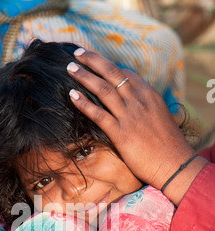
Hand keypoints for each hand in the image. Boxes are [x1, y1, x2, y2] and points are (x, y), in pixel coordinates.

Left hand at [67, 49, 198, 190]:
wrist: (175, 164)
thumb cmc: (168, 146)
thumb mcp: (159, 119)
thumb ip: (146, 109)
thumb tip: (134, 109)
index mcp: (149, 95)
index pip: (126, 74)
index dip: (108, 66)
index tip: (95, 62)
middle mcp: (139, 100)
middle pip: (112, 73)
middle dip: (93, 60)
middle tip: (77, 52)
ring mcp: (129, 115)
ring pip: (103, 89)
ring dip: (84, 76)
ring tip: (70, 68)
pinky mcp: (121, 133)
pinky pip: (98, 114)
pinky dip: (84, 103)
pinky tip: (72, 95)